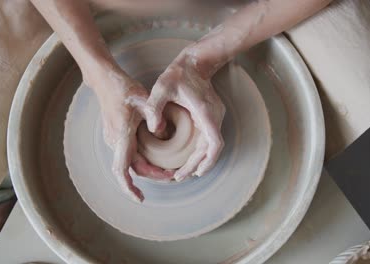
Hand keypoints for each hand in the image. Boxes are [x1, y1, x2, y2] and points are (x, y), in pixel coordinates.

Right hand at [86, 66, 172, 201]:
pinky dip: (143, 159)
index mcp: (122, 135)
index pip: (122, 169)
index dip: (129, 187)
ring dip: (148, 168)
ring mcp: (114, 139)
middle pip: (133, 168)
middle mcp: (116, 141)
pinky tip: (157, 156)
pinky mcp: (117, 135)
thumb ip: (155, 115)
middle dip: (152, 175)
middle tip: (171, 176)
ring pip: (132, 161)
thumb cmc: (124, 89)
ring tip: (167, 168)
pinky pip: (130, 153)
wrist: (106, 80)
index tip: (140, 199)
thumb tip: (164, 132)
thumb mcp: (144, 99)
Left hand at [140, 46, 225, 180]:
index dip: (207, 161)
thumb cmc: (178, 74)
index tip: (196, 173)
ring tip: (182, 172)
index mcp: (205, 113)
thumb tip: (154, 131)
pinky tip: (188, 157)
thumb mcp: (161, 88)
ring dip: (199, 160)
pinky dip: (200, 151)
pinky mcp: (211, 116)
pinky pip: (208, 138)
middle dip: (197, 166)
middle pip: (211, 150)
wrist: (196, 61)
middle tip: (179, 177)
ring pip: (210, 146)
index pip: (214, 144)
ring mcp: (215, 117)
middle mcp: (214, 117)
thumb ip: (154, 108)